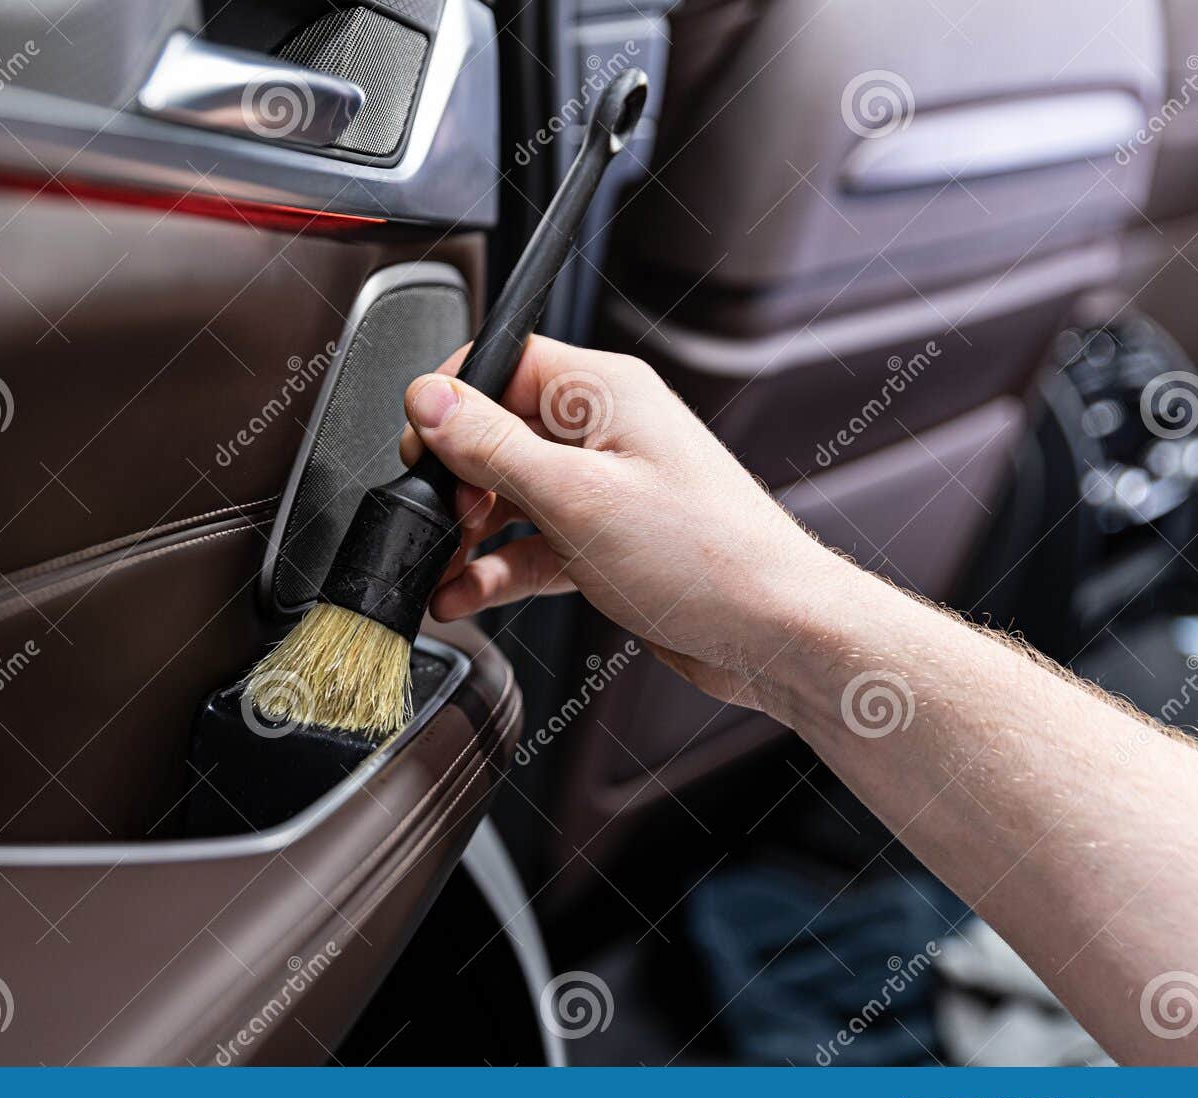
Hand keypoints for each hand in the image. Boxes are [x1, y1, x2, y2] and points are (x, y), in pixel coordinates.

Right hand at [399, 336, 847, 710]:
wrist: (775, 635)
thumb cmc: (709, 559)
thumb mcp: (577, 498)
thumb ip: (492, 447)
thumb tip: (428, 399)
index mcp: (606, 392)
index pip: (501, 362)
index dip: (451, 402)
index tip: (422, 448)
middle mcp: (606, 431)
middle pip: (496, 433)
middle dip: (456, 480)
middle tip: (441, 520)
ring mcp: (606, 488)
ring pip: (510, 496)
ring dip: (469, 535)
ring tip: (438, 569)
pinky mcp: (605, 542)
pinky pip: (532, 545)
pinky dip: (496, 570)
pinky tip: (465, 595)